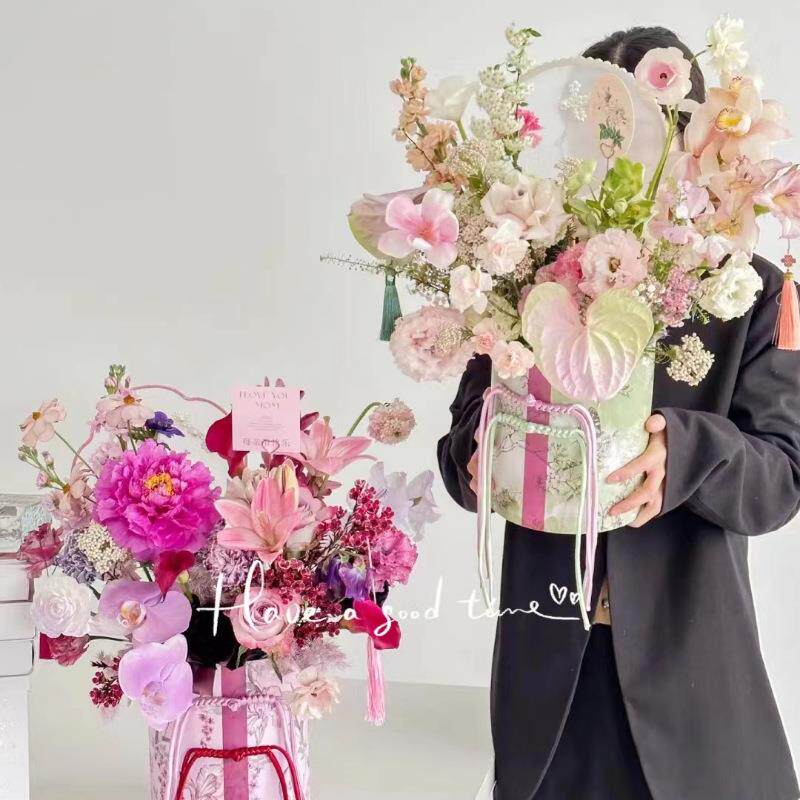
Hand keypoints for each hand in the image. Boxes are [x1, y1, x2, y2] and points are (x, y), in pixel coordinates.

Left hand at [606, 413, 666, 527]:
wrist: (691, 443)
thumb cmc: (667, 434)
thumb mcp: (664, 424)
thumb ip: (657, 422)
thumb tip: (651, 423)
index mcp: (659, 454)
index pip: (642, 465)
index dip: (627, 472)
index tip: (609, 480)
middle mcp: (664, 472)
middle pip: (648, 491)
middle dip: (629, 502)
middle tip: (611, 510)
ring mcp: (668, 483)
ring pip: (656, 504)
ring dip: (639, 514)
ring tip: (622, 521)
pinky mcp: (669, 491)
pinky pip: (659, 506)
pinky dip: (647, 515)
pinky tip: (632, 520)